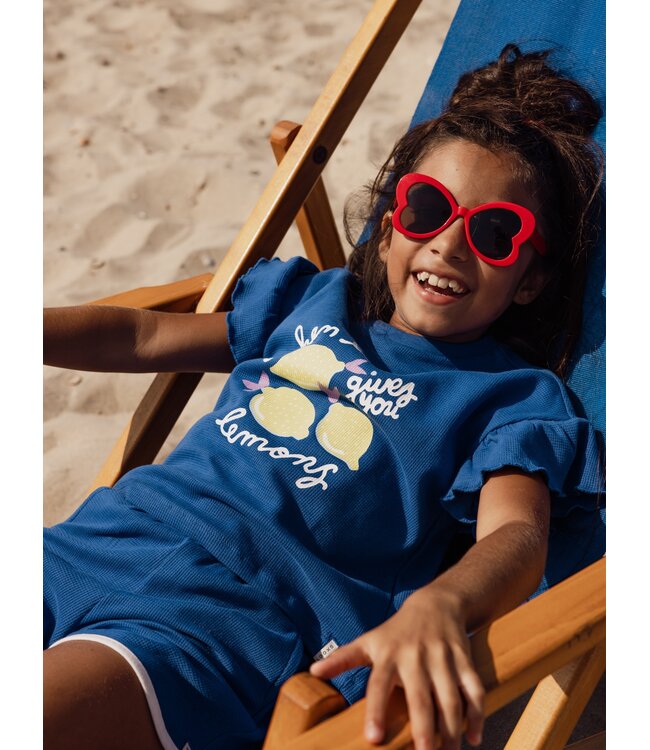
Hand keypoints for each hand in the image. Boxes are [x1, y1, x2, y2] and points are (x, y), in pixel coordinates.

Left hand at [309, 586, 483, 749]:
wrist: (436, 604)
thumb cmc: (396, 631)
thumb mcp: (368, 640)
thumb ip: (343, 659)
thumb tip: (312, 670)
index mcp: (388, 655)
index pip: (378, 685)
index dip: (376, 711)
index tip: (373, 739)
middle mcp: (415, 657)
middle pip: (420, 698)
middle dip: (423, 729)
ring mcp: (442, 658)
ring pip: (450, 698)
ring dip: (451, 729)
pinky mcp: (464, 660)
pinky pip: (474, 689)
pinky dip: (477, 714)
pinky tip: (474, 738)